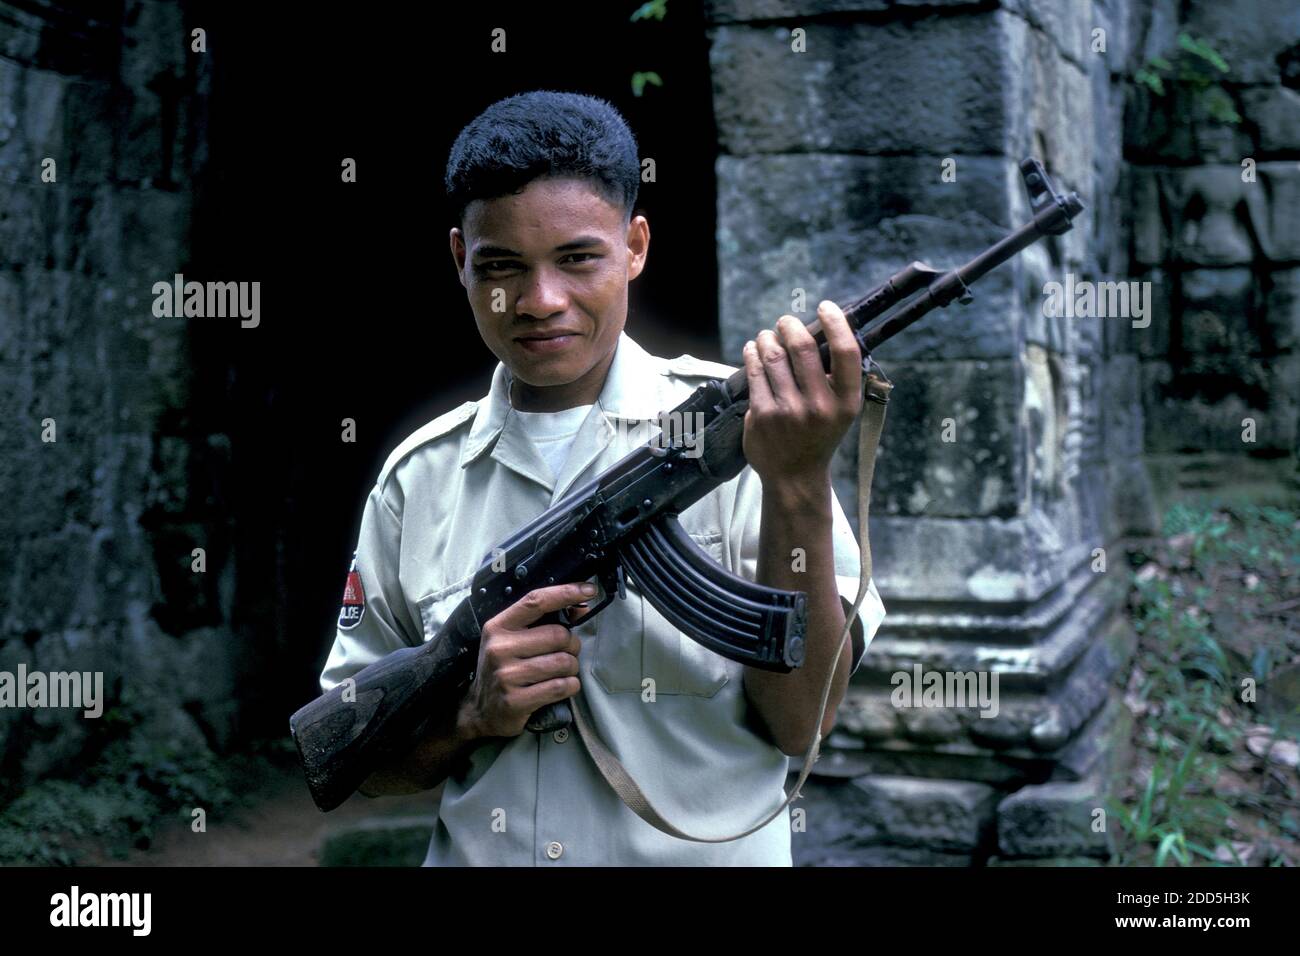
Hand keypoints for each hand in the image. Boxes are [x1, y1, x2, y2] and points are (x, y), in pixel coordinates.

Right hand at [457, 582, 593, 739]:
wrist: (480, 712)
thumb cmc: (504, 670)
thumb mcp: (514, 641)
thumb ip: (543, 622)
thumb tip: (580, 608)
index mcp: (498, 627)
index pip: (536, 601)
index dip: (566, 593)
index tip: (589, 590)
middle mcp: (499, 648)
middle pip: (558, 635)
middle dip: (572, 645)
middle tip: (567, 653)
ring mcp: (506, 675)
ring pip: (563, 662)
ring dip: (572, 668)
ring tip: (562, 672)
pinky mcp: (516, 700)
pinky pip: (560, 687)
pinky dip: (571, 686)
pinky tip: (563, 686)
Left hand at [740, 301, 862, 489]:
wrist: (795, 475)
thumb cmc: (819, 434)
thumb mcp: (841, 411)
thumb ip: (836, 377)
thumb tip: (824, 330)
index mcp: (846, 402)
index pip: (846, 351)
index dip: (836, 322)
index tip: (826, 306)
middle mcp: (819, 406)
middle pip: (802, 347)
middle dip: (791, 325)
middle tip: (786, 322)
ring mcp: (788, 411)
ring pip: (773, 355)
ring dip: (767, 338)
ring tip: (766, 336)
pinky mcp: (761, 415)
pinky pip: (755, 372)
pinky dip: (752, 354)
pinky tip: (753, 350)